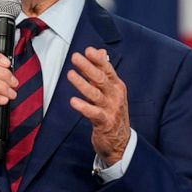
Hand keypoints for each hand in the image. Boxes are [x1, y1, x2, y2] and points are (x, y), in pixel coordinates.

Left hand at [68, 47, 129, 164]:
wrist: (121, 141)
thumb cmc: (113, 113)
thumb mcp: (111, 91)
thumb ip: (103, 72)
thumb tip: (101, 52)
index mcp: (117, 86)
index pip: (107, 69)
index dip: (97, 59)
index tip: (87, 50)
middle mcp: (115, 96)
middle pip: (101, 79)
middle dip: (87, 67)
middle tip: (75, 57)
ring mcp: (111, 109)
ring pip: (95, 94)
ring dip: (82, 84)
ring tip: (70, 74)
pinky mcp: (105, 123)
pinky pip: (93, 113)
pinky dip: (83, 107)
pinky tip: (73, 101)